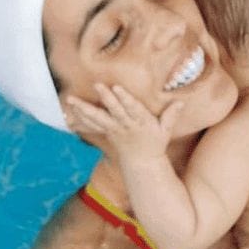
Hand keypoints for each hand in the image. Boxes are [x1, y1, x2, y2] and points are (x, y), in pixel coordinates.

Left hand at [62, 83, 183, 165]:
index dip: (125, 99)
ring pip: (97, 119)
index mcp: (141, 123)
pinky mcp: (105, 133)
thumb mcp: (166, 131)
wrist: (142, 163)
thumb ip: (171, 116)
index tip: (117, 87)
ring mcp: (113, 130)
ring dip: (83, 109)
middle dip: (105, 98)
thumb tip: (181, 102)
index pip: (132, 109)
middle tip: (96, 85)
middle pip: (114, 111)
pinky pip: (90, 127)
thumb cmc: (155, 143)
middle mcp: (125, 126)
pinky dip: (79, 121)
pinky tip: (67, 115)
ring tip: (70, 100)